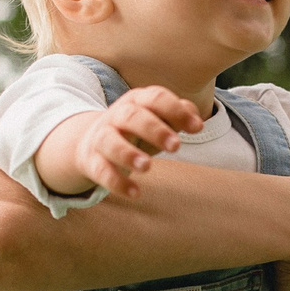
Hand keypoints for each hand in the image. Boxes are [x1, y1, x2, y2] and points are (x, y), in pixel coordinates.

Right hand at [36, 87, 204, 199]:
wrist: (92, 141)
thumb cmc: (136, 130)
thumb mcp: (158, 119)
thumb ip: (178, 116)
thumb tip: (196, 121)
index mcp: (137, 101)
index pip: (156, 97)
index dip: (177, 110)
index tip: (197, 128)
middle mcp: (117, 115)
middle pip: (132, 116)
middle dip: (154, 130)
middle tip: (176, 147)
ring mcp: (102, 137)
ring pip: (110, 141)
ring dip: (128, 153)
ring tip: (147, 167)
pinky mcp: (92, 161)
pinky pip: (101, 170)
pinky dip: (116, 182)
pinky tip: (135, 192)